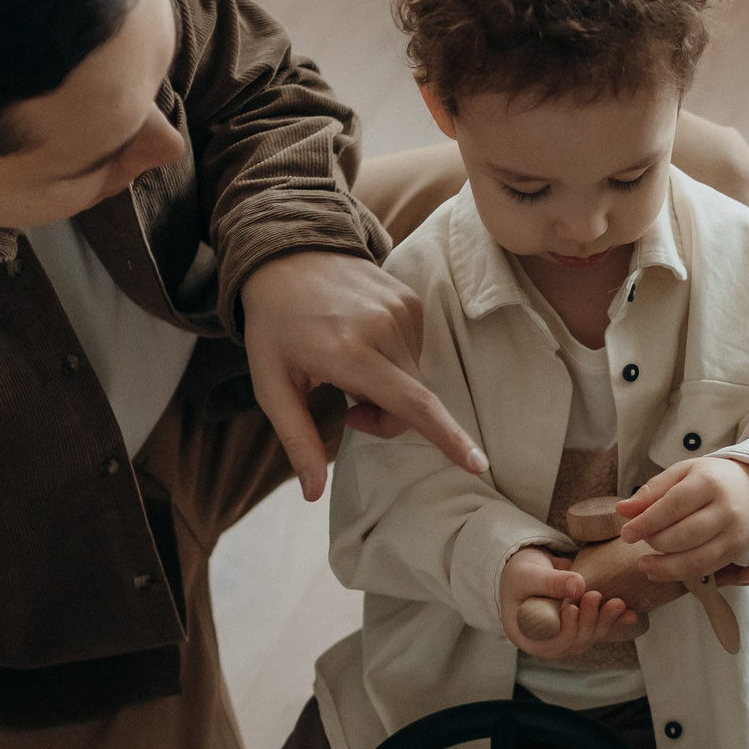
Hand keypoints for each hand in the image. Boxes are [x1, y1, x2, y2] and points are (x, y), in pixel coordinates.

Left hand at [241, 250, 487, 500]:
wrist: (286, 253)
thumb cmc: (274, 325)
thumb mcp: (271, 385)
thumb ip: (297, 440)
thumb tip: (311, 494)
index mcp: (348, 353)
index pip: (411, 404)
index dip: (447, 438)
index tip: (477, 463)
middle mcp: (383, 329)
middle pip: (412, 403)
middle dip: (384, 417)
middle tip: (345, 405)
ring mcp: (402, 309)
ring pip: (415, 379)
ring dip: (390, 388)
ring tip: (351, 363)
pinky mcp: (411, 300)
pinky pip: (415, 351)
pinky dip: (393, 361)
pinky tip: (362, 342)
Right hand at [501, 545, 637, 656]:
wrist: (528, 568)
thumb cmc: (520, 573)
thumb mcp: (528, 575)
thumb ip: (550, 582)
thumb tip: (578, 586)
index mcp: (526, 636)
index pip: (549, 645)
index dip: (564, 632)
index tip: (572, 609)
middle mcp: (547, 642)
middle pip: (573, 642)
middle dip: (588, 622)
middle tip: (595, 596)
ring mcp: (566, 636)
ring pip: (589, 636)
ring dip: (605, 621)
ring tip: (617, 603)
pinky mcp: (581, 627)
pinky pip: (598, 627)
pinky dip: (615, 621)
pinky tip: (630, 615)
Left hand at [616, 457, 748, 583]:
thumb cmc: (708, 479)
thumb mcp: (680, 474)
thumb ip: (651, 491)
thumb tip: (622, 511)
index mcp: (709, 483)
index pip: (674, 505)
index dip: (647, 522)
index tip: (626, 533)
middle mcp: (726, 510)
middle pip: (684, 535)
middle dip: (655, 542)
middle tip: (638, 541)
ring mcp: (734, 534)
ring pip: (695, 560)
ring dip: (664, 567)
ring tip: (643, 564)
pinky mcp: (735, 552)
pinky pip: (704, 569)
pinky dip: (678, 575)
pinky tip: (660, 571)